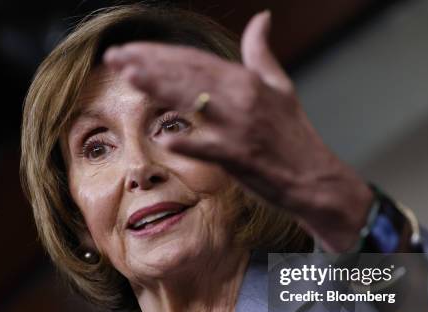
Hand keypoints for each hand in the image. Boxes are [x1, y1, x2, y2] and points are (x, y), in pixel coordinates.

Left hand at [103, 11, 372, 251]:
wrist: (314, 177)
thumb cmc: (294, 134)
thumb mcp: (280, 86)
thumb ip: (262, 52)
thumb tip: (262, 18)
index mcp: (247, 80)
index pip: (195, 60)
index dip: (160, 53)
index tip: (130, 49)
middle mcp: (242, 97)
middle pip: (187, 75)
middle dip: (148, 64)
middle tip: (114, 57)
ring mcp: (240, 127)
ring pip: (193, 101)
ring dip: (159, 88)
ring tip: (128, 77)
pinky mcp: (241, 157)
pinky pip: (209, 148)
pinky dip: (188, 142)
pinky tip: (163, 138)